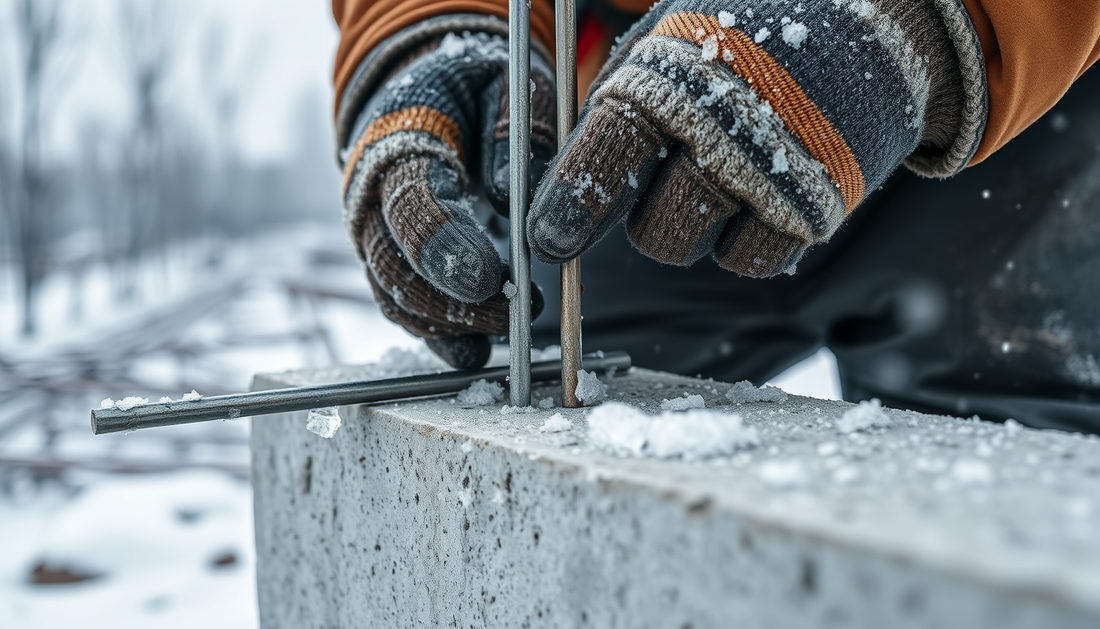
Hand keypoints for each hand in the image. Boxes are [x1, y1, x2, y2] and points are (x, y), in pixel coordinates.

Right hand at [342, 29, 555, 367]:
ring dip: (450, 325)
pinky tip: (475, 351)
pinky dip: (439, 335)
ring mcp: (374, 232)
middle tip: (519, 310)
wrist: (431, 90)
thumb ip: (518, 126)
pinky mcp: (390, 258)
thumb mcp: (507, 81)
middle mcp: (370, 194)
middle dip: (454, 301)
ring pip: (395, 297)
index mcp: (396, 141)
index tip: (493, 278)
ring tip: (508, 330)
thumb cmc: (474, 86)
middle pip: (394, 265)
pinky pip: (404, 307)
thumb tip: (519, 194)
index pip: (409, 203)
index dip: (446, 245)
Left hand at [528, 0, 980, 276]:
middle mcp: (719, 134)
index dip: (572, 204)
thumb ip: (624, 96)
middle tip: (662, 184)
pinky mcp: (815, 208)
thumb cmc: (751, 30)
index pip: (605, 153)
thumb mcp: (674, 34)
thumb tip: (571, 168)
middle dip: (642, 222)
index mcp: (672, 79)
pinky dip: (741, 242)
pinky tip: (750, 200)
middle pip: (651, 230)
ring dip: (688, 230)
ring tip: (714, 178)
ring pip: (693, 248)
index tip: (549, 237)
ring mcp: (770, 176)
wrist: (874, 15)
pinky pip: (751, 261)